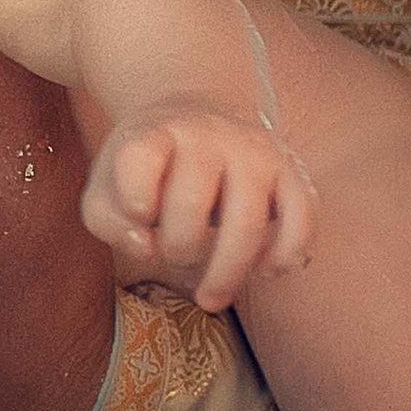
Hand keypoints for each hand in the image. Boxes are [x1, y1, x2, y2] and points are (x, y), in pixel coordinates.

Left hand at [81, 104, 317, 313]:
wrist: (198, 115)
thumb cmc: (149, 168)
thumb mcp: (109, 185)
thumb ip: (107, 220)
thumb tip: (146, 246)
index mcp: (155, 134)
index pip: (140, 158)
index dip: (134, 196)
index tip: (140, 215)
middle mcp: (207, 136)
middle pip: (190, 206)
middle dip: (178, 249)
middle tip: (175, 254)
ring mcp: (254, 152)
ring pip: (246, 224)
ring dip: (224, 272)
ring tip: (210, 296)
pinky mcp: (292, 172)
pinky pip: (302, 220)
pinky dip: (285, 256)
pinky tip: (265, 271)